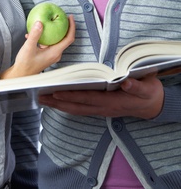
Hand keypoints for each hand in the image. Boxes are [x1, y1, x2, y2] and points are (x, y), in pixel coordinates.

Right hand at [2, 15, 74, 78]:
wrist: (21, 75)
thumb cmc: (25, 64)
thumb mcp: (28, 47)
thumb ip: (35, 34)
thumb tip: (40, 22)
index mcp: (55, 52)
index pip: (69, 38)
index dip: (71, 27)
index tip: (70, 17)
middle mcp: (55, 54)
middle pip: (65, 38)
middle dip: (64, 26)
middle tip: (61, 17)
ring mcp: (51, 55)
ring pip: (56, 40)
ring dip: (53, 31)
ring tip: (48, 22)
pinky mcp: (46, 55)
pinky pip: (49, 43)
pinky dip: (45, 36)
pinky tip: (34, 33)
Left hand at [38, 74, 163, 118]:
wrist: (153, 105)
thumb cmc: (148, 93)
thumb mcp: (147, 88)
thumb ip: (137, 87)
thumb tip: (126, 82)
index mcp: (112, 102)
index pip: (88, 99)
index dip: (71, 96)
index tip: (56, 92)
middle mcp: (104, 108)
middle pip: (77, 106)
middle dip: (57, 102)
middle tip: (40, 96)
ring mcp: (101, 110)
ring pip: (76, 109)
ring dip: (59, 105)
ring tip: (42, 99)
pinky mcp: (100, 109)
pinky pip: (80, 109)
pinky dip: (67, 106)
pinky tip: (57, 102)